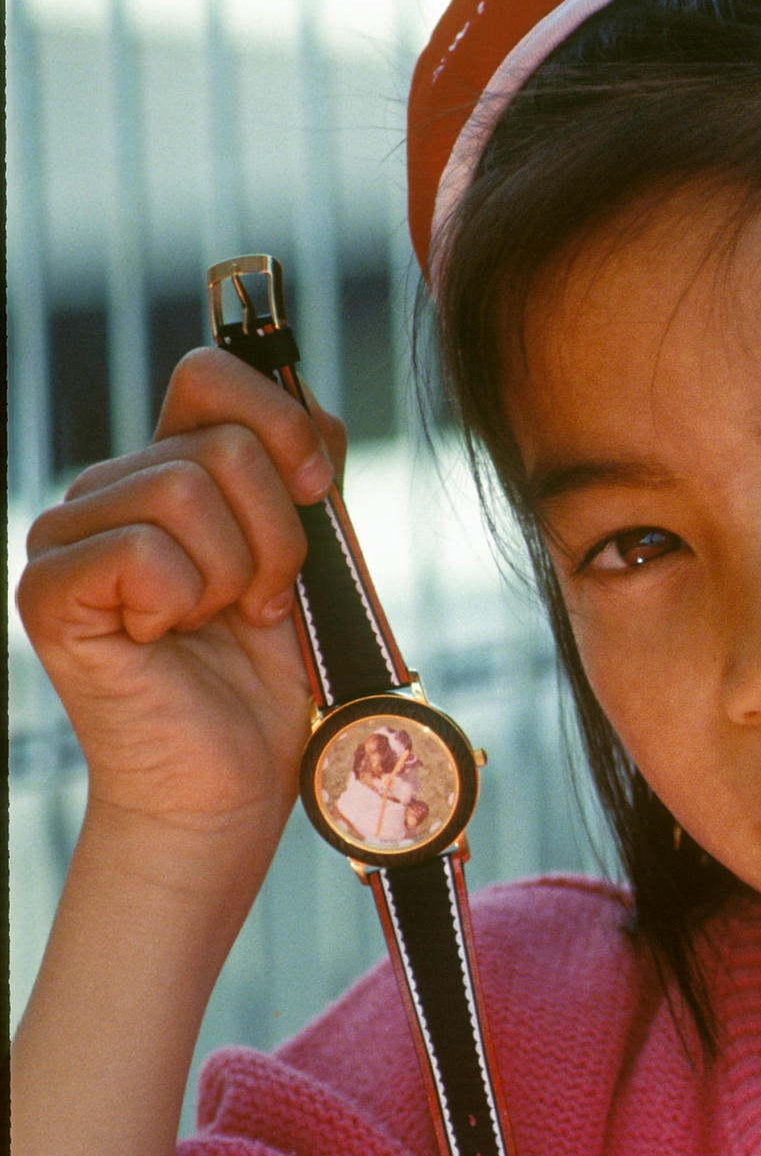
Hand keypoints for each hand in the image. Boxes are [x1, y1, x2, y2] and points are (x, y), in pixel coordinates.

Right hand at [16, 346, 344, 855]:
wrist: (231, 777)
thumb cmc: (268, 674)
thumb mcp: (311, 554)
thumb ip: (305, 474)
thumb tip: (309, 411)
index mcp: (167, 470)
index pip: (211, 378)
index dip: (282, 420)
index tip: (317, 492)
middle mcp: (108, 492)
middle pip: (221, 443)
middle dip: (277, 533)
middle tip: (259, 599)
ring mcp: (67, 537)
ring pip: (185, 488)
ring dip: (234, 572)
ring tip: (217, 621)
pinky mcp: (48, 591)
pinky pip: (143, 550)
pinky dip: (183, 600)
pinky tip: (168, 638)